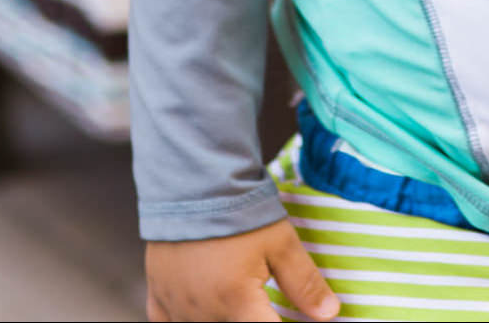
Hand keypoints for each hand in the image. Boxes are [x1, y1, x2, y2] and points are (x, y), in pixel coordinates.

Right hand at [145, 218, 339, 321]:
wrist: (192, 180)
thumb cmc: (239, 209)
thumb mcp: (281, 242)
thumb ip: (304, 283)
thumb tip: (330, 314)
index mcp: (237, 304)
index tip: (286, 316)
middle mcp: (204, 314)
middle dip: (253, 319)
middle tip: (257, 296)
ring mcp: (177, 308)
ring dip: (223, 318)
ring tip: (233, 295)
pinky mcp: (157, 296)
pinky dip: (185, 321)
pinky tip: (201, 309)